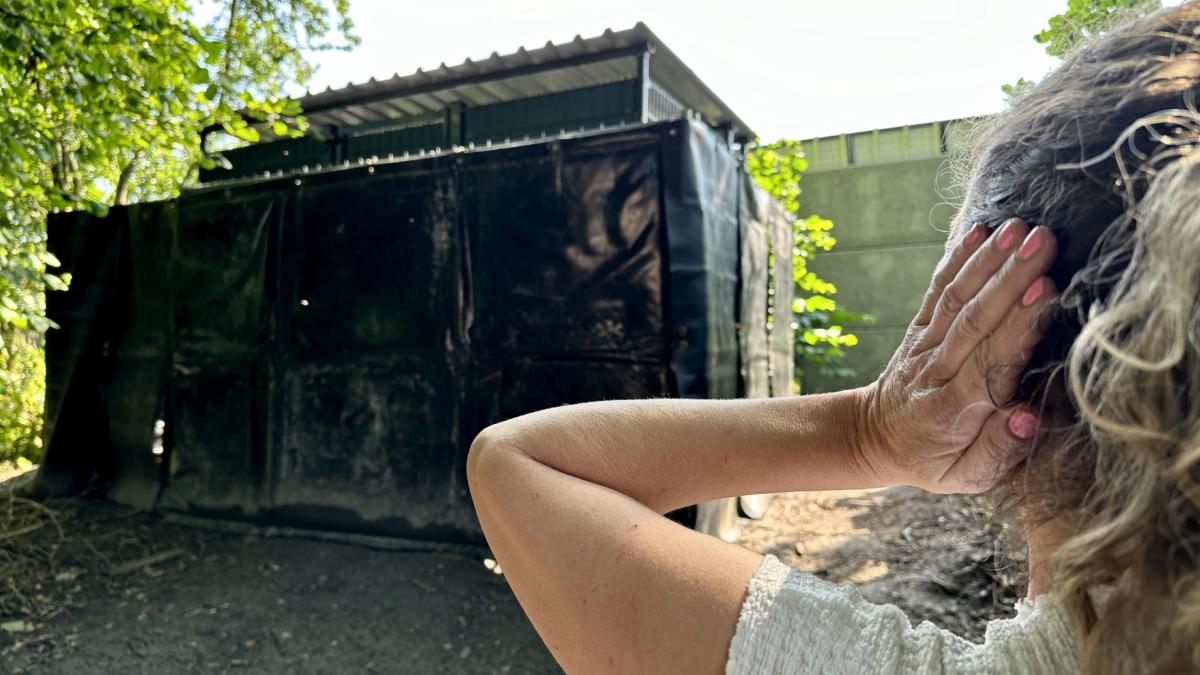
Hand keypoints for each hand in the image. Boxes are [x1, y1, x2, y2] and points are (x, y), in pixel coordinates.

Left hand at [855, 218, 1057, 493]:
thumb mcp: (967, 476)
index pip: (992, 359)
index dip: (1018, 324)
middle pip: (977, 318)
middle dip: (1011, 276)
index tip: (1044, 289)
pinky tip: (979, 229)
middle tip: (1043, 241)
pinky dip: (957, 258)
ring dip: (989, 259)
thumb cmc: (933, 460)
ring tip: (1019, 227)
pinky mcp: (919, 327)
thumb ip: (1000, 449)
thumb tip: (1027, 417)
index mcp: (956, 408)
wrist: (874, 439)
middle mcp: (939, 369)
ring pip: (957, 296)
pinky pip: (938, 289)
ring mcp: (925, 343)